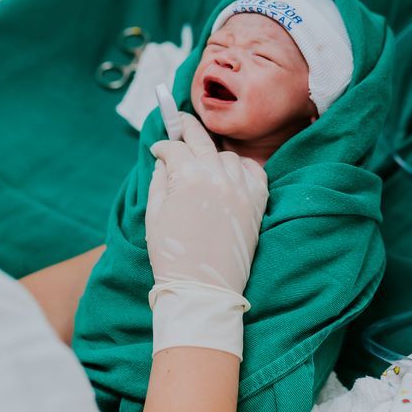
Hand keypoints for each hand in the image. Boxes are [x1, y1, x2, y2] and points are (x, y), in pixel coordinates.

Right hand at [145, 113, 267, 357]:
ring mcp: (241, 189)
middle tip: (179, 122)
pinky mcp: (257, 204)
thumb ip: (160, 179)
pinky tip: (230, 172)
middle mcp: (218, 177)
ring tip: (202, 162)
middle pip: (202, 139)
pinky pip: (253, 170)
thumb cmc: (172, 255)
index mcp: (189, 178)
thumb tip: (165, 160)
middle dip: (187, 128)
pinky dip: (241, 167)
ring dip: (212, 154)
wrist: (202, 289)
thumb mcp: (155, 213)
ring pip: (227, 155)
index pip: (175, 148)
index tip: (158, 149)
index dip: (163, 146)